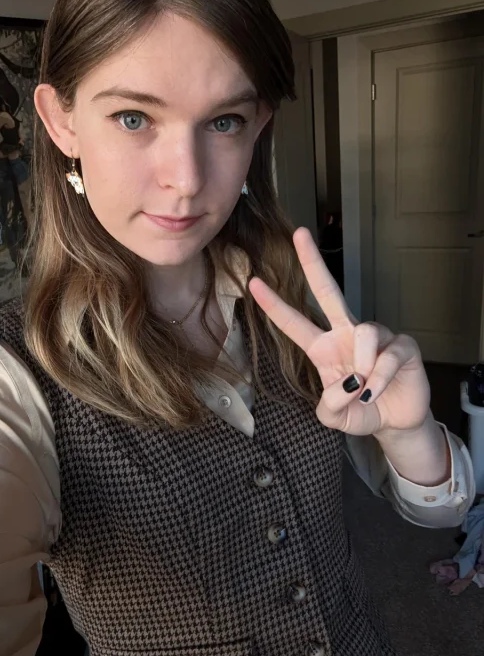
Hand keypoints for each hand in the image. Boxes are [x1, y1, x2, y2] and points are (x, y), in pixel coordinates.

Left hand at [247, 227, 430, 437]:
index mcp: (323, 348)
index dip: (274, 304)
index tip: (253, 282)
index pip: (294, 322)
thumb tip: (347, 386)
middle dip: (313, 261)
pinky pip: (386, 355)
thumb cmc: (361, 411)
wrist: (395, 422)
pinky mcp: (402, 345)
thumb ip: (328, 407)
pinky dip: (380, 379)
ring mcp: (376, 336)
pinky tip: (378, 391)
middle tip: (299, 234)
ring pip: (364, 333)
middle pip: (327, 290)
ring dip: (363, 368)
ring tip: (365, 390)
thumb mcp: (334, 417)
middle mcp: (347, 334)